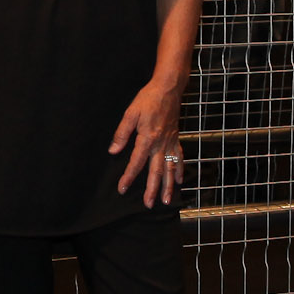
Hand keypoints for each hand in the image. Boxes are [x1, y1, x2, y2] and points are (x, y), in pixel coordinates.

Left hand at [108, 75, 186, 206]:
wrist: (168, 89)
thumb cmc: (148, 99)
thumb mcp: (130, 114)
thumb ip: (122, 134)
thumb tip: (113, 151)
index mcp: (147, 138)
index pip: (136, 162)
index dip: (129, 177)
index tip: (123, 189)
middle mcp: (161, 144)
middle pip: (156, 171)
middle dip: (152, 189)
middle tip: (149, 204)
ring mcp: (170, 142)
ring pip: (170, 168)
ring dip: (168, 186)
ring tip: (165, 200)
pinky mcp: (176, 138)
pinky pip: (179, 157)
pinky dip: (180, 169)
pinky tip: (179, 180)